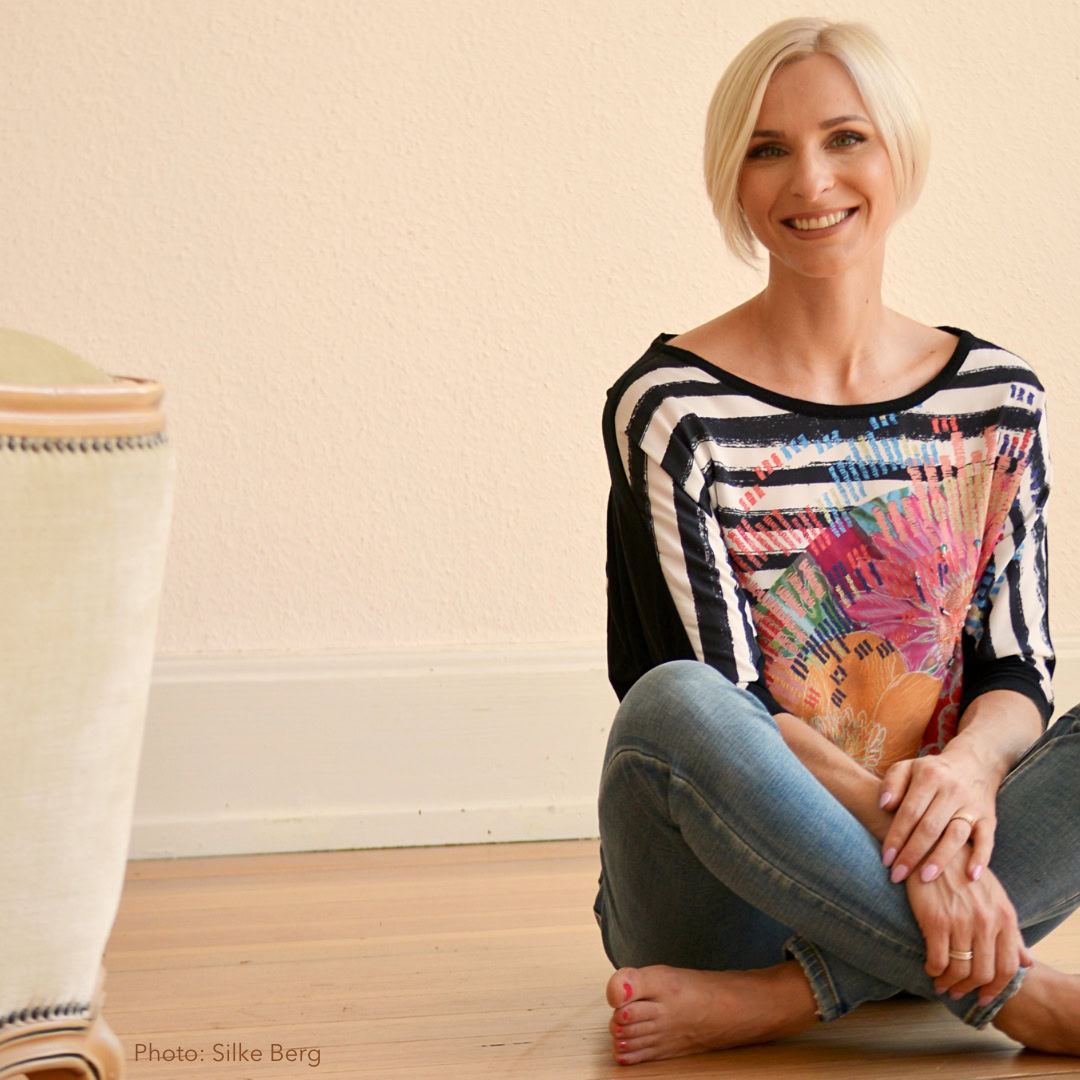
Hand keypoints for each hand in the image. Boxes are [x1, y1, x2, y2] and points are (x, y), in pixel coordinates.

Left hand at [878, 750, 997, 882]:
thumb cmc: (931, 771)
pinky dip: (981, 858)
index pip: (909, 812)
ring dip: (940, 859)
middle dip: (912, 854)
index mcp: (929, 778)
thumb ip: (892, 783)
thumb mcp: (908, 767)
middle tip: (897, 875)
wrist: (974, 763)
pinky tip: (971, 877)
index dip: (896, 837)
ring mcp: (972, 806)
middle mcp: (952, 791)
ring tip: (924, 879)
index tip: (885, 859)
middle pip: (930, 827)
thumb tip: (884, 805)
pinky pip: (987, 840)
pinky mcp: (989, 819)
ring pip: (956, 835)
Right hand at [905, 859, 1032, 1004]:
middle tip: (960, 993)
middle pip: (984, 973)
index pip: (1008, 967)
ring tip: (942, 985)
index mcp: (1004, 917)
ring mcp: (961, 922)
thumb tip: (1026, 961)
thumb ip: (1011, 931)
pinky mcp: (935, 920)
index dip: (997, 989)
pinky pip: (937, 960)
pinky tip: (930, 968)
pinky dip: (934, 971)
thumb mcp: (995, 897)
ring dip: (951, 984)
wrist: (933, 846)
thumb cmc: (964, 871)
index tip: (984, 996)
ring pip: (960, 970)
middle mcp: (986, 922)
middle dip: (970, 989)